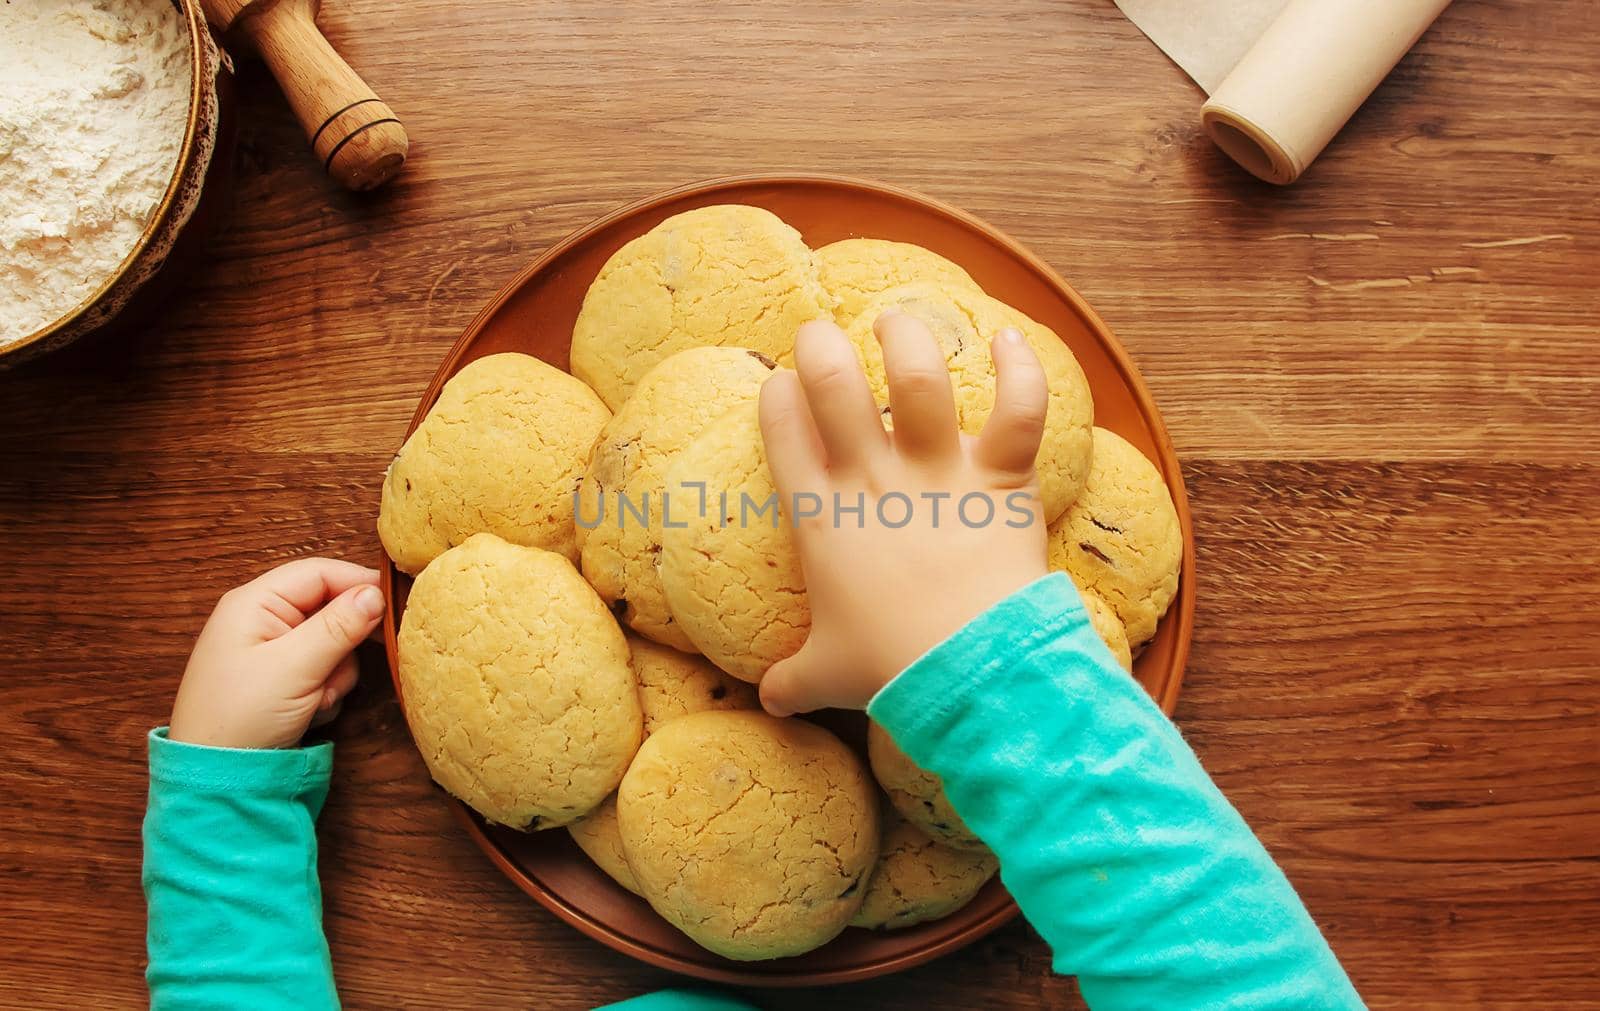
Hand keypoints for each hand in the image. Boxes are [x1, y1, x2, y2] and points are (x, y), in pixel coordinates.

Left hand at [168, 558, 385, 748]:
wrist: (217, 778)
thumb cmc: (241, 716)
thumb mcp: (295, 667)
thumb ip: (338, 626)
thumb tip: (376, 593)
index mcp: (254, 603)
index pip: (319, 573)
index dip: (358, 584)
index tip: (393, 606)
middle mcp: (262, 619)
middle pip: (328, 607)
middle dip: (343, 641)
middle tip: (340, 668)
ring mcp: (271, 650)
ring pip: (331, 642)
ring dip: (335, 672)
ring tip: (316, 699)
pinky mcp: (281, 677)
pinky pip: (323, 668)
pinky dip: (326, 689)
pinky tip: (310, 709)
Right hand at [758, 311, 1050, 715]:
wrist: (966, 671)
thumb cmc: (889, 669)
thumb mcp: (825, 674)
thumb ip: (793, 679)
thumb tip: (767, 701)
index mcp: (822, 517)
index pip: (784, 434)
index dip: (776, 401)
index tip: (777, 385)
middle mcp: (873, 479)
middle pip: (833, 384)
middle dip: (819, 346)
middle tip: (818, 332)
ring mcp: (937, 471)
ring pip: (917, 378)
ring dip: (905, 340)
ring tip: (895, 321)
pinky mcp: (999, 476)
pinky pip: (1018, 407)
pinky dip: (1021, 368)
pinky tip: (1009, 337)